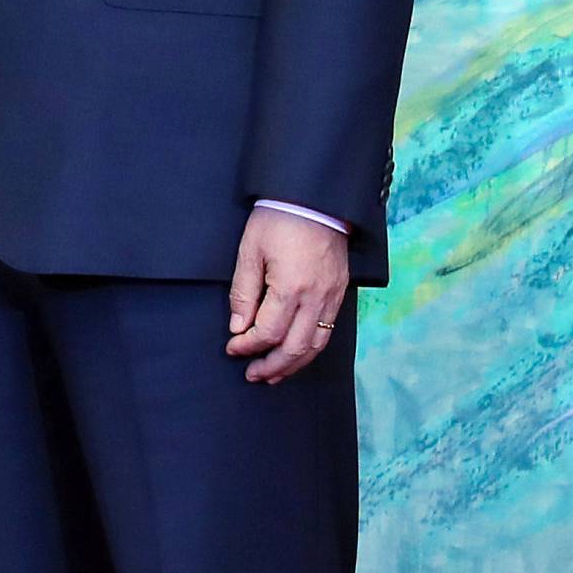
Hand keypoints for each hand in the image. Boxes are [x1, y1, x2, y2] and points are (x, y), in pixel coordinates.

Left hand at [225, 207, 349, 382]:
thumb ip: (243, 291)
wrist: (314, 198)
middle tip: (252, 374)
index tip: (232, 348)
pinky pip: (328, 332)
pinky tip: (297, 354)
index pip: (268, 332)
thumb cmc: (278, 218)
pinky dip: (310, 350)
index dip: (248, 345)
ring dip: (293, 365)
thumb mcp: (250, 249)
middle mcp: (315, 298)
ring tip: (273, 374)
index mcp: (290, 287)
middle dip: (271, 366)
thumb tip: (238, 327)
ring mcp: (331, 297)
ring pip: (315, 347)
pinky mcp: (340, 293)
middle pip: (294, 348)